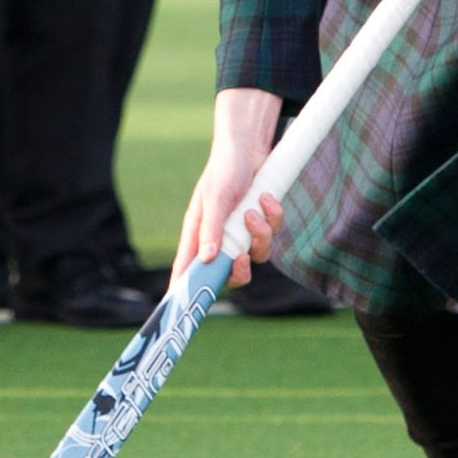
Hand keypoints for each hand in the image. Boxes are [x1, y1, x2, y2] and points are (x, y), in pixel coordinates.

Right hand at [171, 88, 284, 289]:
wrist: (250, 148)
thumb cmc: (224, 170)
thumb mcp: (216, 197)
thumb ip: (212, 228)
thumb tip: (207, 260)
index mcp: (198, 235)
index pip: (187, 270)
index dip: (185, 292)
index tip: (184, 309)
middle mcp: (219, 239)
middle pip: (228, 275)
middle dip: (238, 271)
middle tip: (242, 259)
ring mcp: (241, 234)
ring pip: (256, 255)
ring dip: (260, 235)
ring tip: (255, 208)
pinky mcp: (260, 226)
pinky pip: (271, 235)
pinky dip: (273, 218)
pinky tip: (267, 198)